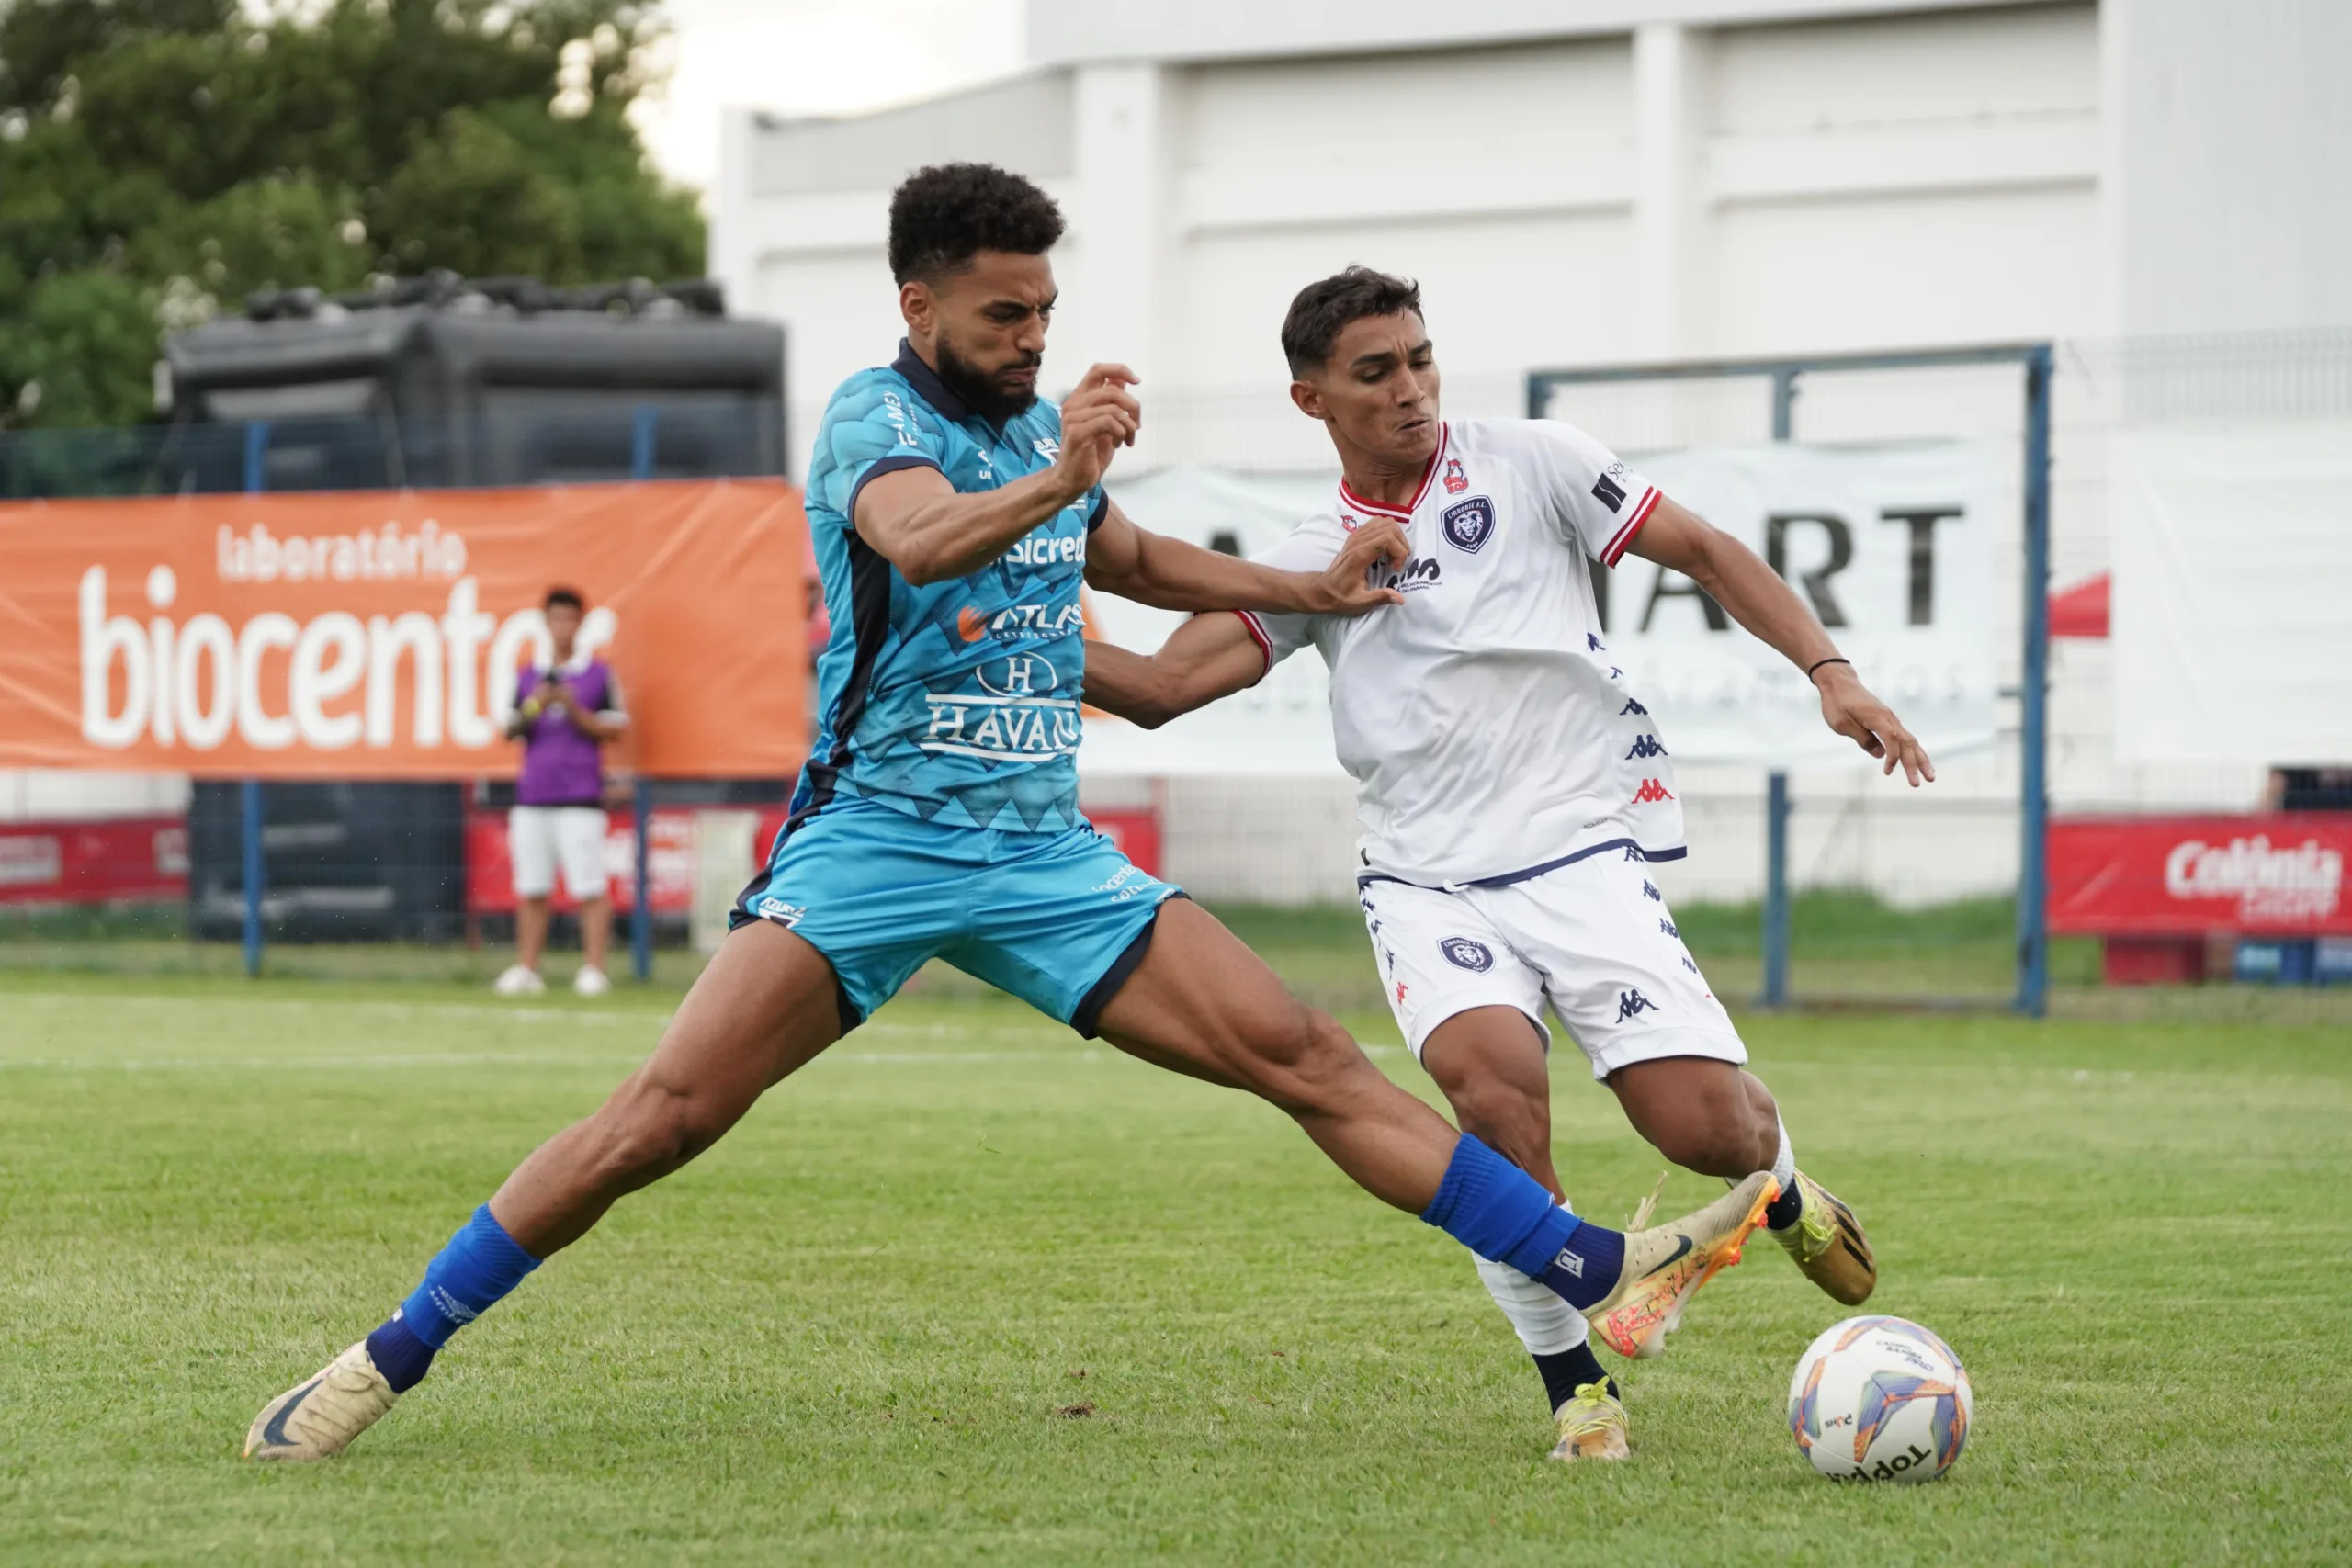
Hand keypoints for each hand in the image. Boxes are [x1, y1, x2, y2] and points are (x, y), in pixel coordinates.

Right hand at [1050, 363, 1140, 500]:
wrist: (1072, 480)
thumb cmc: (1089, 454)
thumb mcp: (1105, 424)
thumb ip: (1110, 402)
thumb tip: (1123, 380)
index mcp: (1079, 399)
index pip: (1098, 370)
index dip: (1120, 370)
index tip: (1137, 381)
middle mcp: (1073, 404)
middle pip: (1113, 390)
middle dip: (1133, 407)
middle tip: (1137, 426)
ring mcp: (1073, 418)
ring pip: (1114, 408)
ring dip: (1129, 426)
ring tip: (1127, 439)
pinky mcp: (1077, 432)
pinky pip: (1110, 422)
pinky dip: (1122, 433)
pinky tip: (1119, 445)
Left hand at [1292, 519, 1409, 615]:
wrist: (1322, 590)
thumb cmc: (1340, 597)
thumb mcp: (1361, 602)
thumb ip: (1380, 597)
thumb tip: (1401, 599)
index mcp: (1359, 555)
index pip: (1387, 538)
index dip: (1399, 552)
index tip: (1396, 569)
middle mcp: (1357, 540)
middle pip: (1389, 526)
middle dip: (1401, 544)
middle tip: (1398, 562)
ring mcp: (1356, 535)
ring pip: (1384, 521)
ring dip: (1395, 537)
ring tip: (1394, 555)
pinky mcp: (1355, 535)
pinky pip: (1376, 523)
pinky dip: (1387, 532)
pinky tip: (1385, 549)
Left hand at [1815, 664, 1935, 785]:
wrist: (1839, 683)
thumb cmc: (1837, 703)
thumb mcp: (1842, 723)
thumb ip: (1862, 738)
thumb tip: (1881, 754)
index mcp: (1876, 717)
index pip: (1892, 739)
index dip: (1893, 757)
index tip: (1887, 772)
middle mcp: (1888, 717)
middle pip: (1907, 742)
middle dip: (1914, 764)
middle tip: (1918, 784)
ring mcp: (1891, 718)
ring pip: (1910, 740)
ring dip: (1921, 759)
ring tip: (1930, 777)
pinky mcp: (1889, 720)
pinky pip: (1905, 737)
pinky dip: (1914, 751)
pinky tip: (1919, 762)